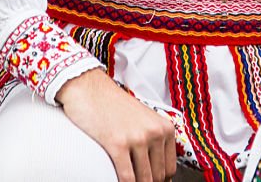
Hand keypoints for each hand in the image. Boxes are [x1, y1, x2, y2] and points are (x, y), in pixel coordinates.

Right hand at [56, 68, 175, 181]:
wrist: (90, 88)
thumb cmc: (113, 106)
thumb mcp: (143, 120)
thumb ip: (153, 142)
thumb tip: (159, 174)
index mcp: (165, 127)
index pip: (169, 169)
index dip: (159, 181)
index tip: (149, 181)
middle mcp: (155, 132)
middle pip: (158, 176)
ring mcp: (138, 138)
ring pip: (144, 180)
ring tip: (125, 181)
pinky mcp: (118, 143)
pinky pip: (127, 177)